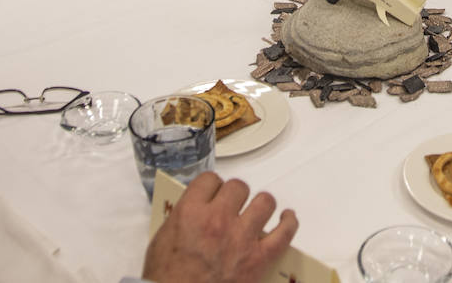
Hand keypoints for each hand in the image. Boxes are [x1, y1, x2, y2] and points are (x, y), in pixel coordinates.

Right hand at [142, 172, 297, 282]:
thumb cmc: (167, 279)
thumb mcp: (161, 241)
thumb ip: (180, 219)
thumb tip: (194, 211)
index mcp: (190, 212)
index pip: (209, 180)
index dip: (213, 187)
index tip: (214, 194)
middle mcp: (218, 219)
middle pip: (238, 187)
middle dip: (235, 196)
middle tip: (233, 207)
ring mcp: (241, 238)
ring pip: (264, 201)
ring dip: (261, 205)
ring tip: (258, 212)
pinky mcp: (259, 259)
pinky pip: (285, 232)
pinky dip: (289, 222)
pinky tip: (286, 218)